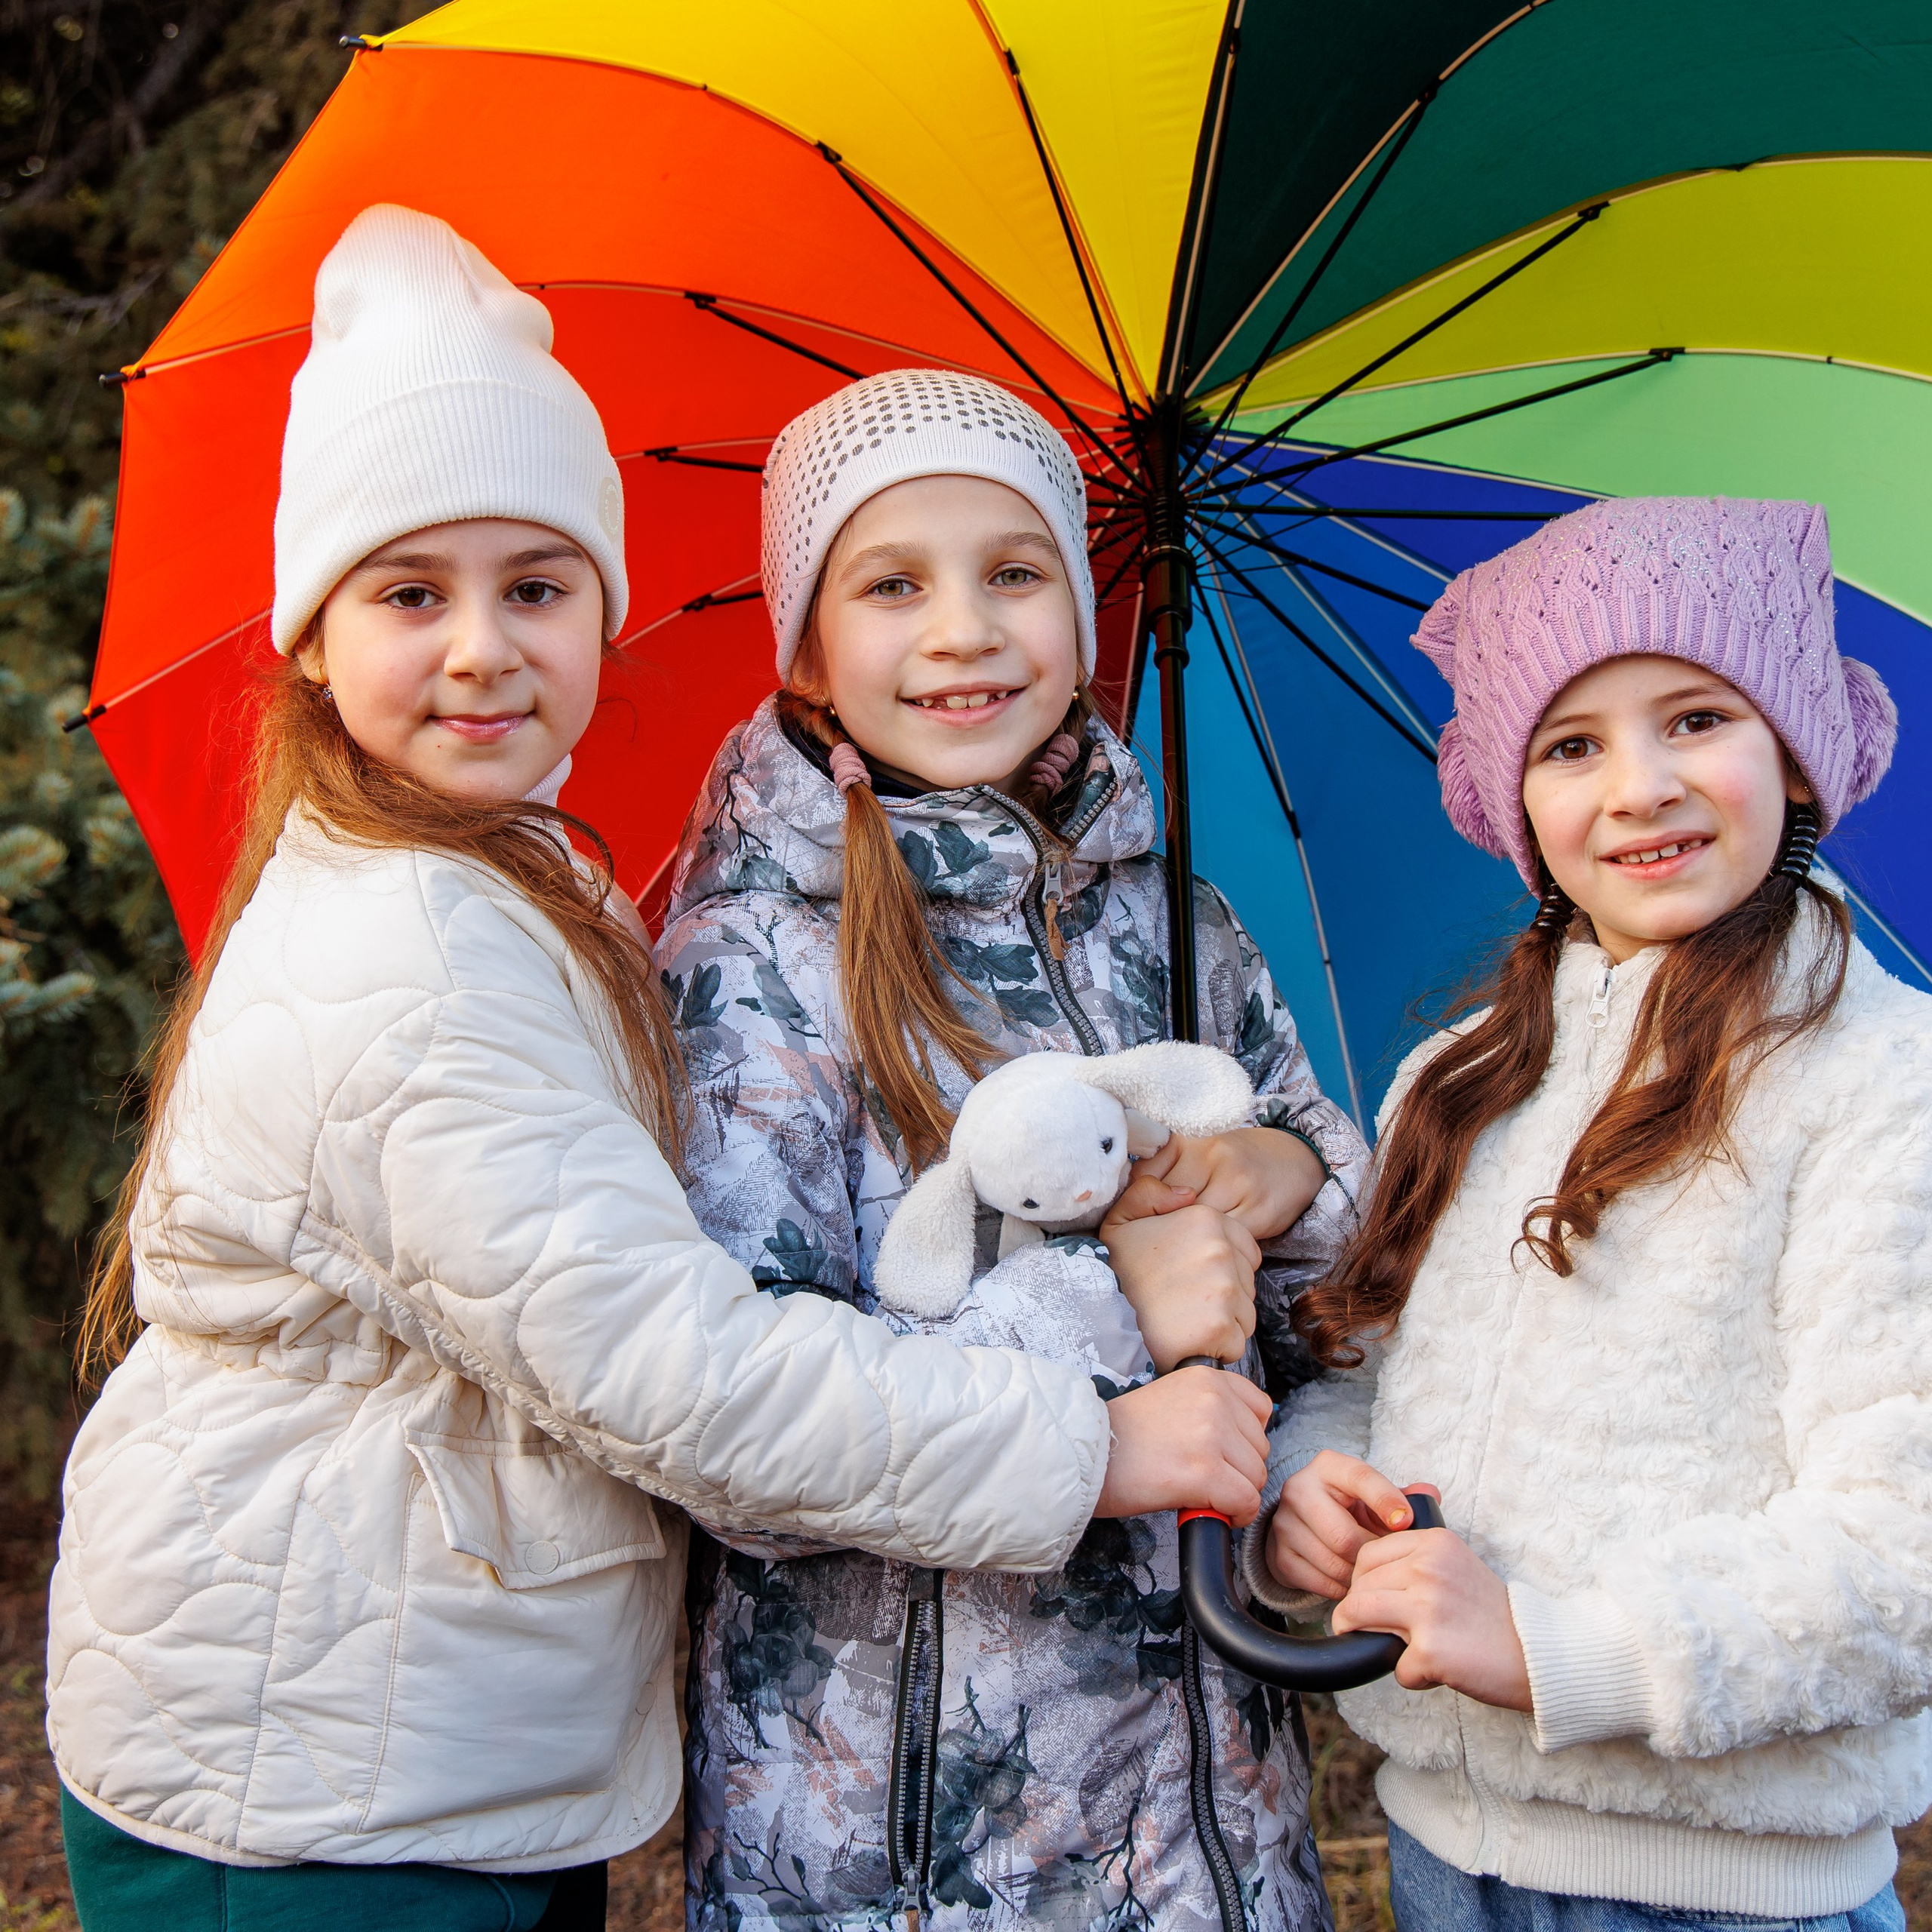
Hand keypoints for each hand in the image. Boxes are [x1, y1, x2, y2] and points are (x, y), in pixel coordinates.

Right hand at [1095, 1368, 1271, 1522]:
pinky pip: (1245, 1501)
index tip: (1224, 1453)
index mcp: (1206, 1378)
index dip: (1245, 1438)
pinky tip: (1209, 1511)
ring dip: (1235, 1492)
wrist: (1085, 1455)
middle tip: (1204, 1476)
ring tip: (1200, 1493)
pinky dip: (1234, 1514)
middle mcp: (1214, 1399)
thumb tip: (1244, 1442)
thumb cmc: (1122, 1435)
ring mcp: (1211, 1435)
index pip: (1260, 1408)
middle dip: (1239, 1469)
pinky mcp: (1205, 1472)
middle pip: (1260, 1447)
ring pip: (1256, 1476)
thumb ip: (1209, 1408)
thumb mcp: (1171, 1398)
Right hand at [1100, 1201, 1260, 1370]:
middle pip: (1246, 1279)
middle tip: (1187, 1298)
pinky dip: (1218, 1343)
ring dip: (1224, 1317)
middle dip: (1224, 1291)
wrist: (1106, 1323)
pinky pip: (1237, 1338)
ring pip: (1244, 1309)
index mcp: (1204, 1219)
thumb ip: (1148, 1193)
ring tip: (1189, 1318)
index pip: (1244, 1247)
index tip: (1193, 1275)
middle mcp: (1220, 1250)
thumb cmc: (1118, 1274)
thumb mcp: (1121, 1222)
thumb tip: (1188, 1193)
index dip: (1223, 1265)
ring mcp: (1225, 1288)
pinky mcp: (1224, 1326)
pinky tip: (1191, 1337)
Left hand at [1113, 1128, 1325, 1241]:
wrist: (1293, 1160)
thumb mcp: (1193, 1154)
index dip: (1137, 1211)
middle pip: (1167, 1207)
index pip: (1145, 1183)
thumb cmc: (1232, 1161)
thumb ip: (1158, 1173)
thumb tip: (1121, 1205)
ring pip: (1193, 1227)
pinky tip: (1206, 1251)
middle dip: (1158, 1230)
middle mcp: (1212, 1156)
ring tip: (1179, 1253)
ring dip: (1183, 1244)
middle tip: (1153, 1246)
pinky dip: (1212, 1249)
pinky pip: (1222, 1240)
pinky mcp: (1258, 1211)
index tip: (1134, 1226)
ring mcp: (1237, 1183)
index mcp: (1187, 1140)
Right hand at [1267, 1452, 1427, 1600]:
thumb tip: (1430, 1494)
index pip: (1360, 1478)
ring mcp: (1284, 1524)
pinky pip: (1318, 1582)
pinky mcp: (1277, 1554)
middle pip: (1344, 1535)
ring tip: (1372, 1572)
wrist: (1302, 1525)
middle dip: (1372, 1554)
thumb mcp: (1371, 1495)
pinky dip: (1341, 1589)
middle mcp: (1299, 1489)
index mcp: (1328, 1467)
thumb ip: (1402, 1494)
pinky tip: (1351, 1582)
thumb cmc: (1347, 1508)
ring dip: (1358, 1575)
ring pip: (1332, 1562)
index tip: (1406, 1522)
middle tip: (1388, 1561)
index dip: (1386, 1499)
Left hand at [1332, 1520, 1531, 1710]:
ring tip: (1390, 1648)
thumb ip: (1417, 1562)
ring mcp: (1427, 1608)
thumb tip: (1364, 1580)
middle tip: (1376, 1630)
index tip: (1370, 1600)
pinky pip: (1395, 1666)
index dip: (1363, 1582)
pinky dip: (1411, 1676)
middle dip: (1358, 1612)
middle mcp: (1427, 1568)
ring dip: (1367, 1638)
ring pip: (1357, 1616)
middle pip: (1358, 1587)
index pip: (1367, 1555)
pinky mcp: (1430, 1650)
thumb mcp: (1457, 1567)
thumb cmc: (1495, 1615)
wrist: (1541, 1652)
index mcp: (1434, 1543)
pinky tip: (1435, 1673)